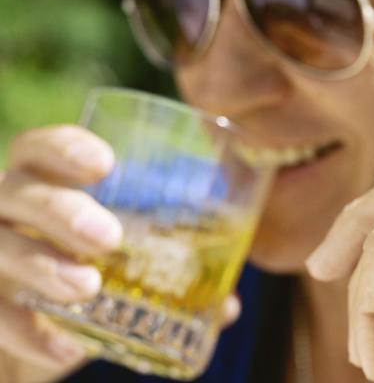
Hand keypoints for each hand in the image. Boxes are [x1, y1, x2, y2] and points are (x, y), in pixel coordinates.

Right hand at [0, 125, 241, 382]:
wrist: (34, 335)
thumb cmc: (86, 280)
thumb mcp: (127, 268)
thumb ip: (173, 277)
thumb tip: (229, 304)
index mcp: (44, 185)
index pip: (40, 149)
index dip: (66, 148)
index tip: (107, 164)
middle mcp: (8, 212)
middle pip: (18, 191)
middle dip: (62, 210)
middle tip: (110, 238)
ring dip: (42, 266)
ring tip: (87, 288)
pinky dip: (26, 333)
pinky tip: (64, 349)